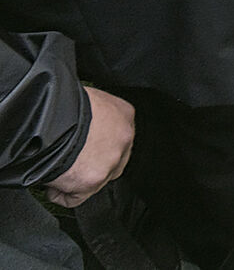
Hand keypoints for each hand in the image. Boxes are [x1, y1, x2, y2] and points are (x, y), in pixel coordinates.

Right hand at [46, 89, 134, 208]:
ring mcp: (110, 160)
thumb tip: (85, 127)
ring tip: (55, 169)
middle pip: (111, 160)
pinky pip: (75, 198)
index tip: (82, 148)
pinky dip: (60, 194)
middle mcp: (123, 137)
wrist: (46, 117)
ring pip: (95, 180)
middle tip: (69, 161)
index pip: (116, 136)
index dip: (96, 145)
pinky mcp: (92, 181)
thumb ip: (94, 116)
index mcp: (123, 113)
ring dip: (74, 179)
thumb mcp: (86, 101)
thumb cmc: (60, 104)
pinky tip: (51, 183)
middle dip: (91, 164)